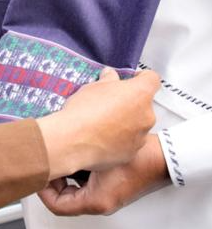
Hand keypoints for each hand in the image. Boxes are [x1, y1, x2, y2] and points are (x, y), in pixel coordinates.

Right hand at [36, 68, 159, 178]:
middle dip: (129, 102)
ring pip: (137, 124)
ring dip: (125, 121)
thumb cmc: (84, 110)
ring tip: (103, 122)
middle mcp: (146, 115)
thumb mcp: (93, 86)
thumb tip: (110, 76)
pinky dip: (120, 138)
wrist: (75, 140)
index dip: (141, 77)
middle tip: (109, 102)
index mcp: (140, 94)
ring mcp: (142, 136)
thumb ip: (107, 79)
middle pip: (144, 104)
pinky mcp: (133, 152)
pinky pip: (130, 141)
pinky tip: (102, 136)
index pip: (152, 79)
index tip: (130, 79)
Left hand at [38, 134, 169, 215]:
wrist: (161, 157)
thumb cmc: (136, 160)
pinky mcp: (107, 185)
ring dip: (64, 172)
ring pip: (72, 188)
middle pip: (62, 197)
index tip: (38, 172)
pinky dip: (76, 169)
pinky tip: (75, 152)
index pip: (57, 205)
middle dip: (51, 178)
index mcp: (94, 202)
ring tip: (58, 154)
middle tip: (45, 161)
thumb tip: (52, 154)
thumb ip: (73, 159)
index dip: (42, 189)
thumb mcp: (98, 159)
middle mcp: (98, 202)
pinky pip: (83, 181)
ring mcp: (103, 194)